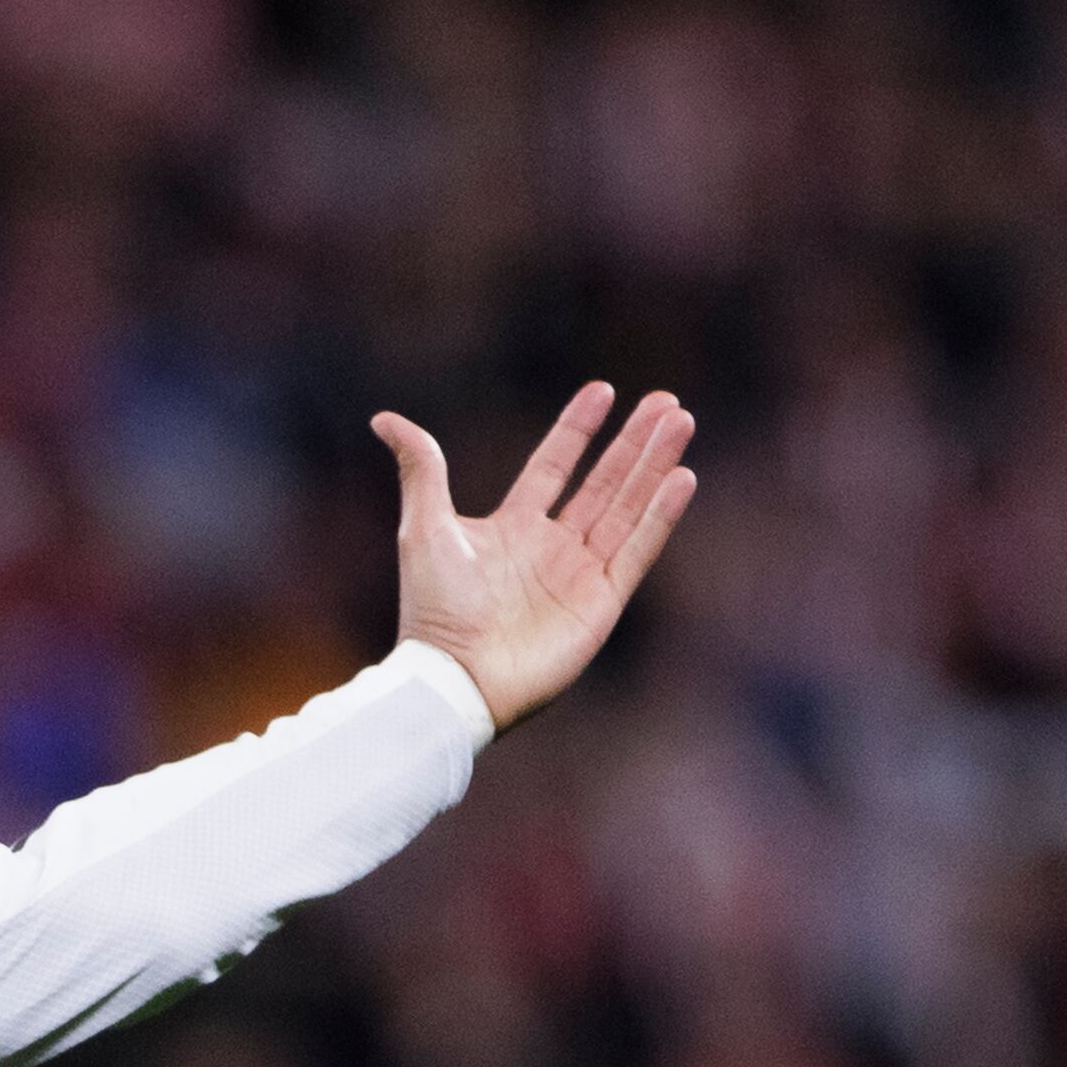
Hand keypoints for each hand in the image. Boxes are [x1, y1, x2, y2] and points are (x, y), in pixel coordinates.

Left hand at [371, 383, 696, 731]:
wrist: (456, 676)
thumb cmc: (433, 609)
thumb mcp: (424, 527)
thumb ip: (421, 470)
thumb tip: (384, 419)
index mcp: (512, 529)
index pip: (553, 467)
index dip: (577, 430)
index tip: (603, 390)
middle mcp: (550, 548)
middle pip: (603, 482)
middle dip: (634, 442)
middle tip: (667, 402)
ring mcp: (579, 575)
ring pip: (627, 507)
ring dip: (655, 465)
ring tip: (681, 422)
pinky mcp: (601, 603)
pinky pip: (637, 550)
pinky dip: (659, 516)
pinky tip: (682, 477)